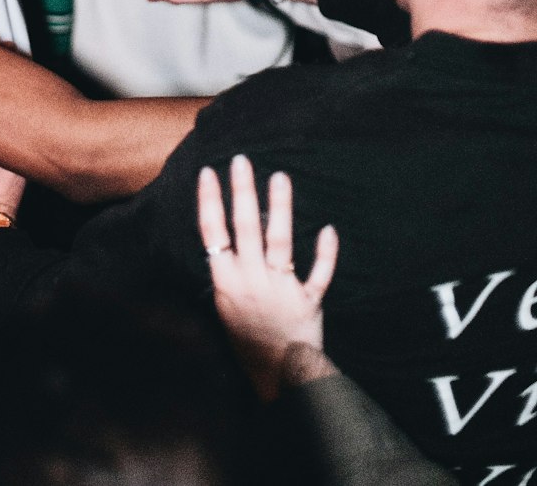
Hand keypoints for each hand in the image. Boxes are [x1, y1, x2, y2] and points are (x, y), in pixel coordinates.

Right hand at [198, 154, 337, 400]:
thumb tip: (225, 234)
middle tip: (242, 161)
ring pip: (280, 242)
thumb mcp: (225, 305)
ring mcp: (280, 289)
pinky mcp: (308, 300)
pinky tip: (327, 229)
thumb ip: (227, 271)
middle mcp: (251, 280)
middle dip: (242, 191)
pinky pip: (319, 273)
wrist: (278, 375)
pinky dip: (326, 253)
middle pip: (245, 228)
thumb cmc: (247, 339)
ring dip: (279, 208)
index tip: (209, 173)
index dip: (210, 202)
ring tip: (280, 177)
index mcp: (227, 281)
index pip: (213, 233)